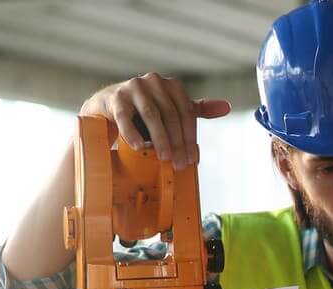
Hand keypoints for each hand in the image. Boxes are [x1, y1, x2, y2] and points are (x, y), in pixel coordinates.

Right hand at [79, 73, 230, 169]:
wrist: (106, 108)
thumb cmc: (143, 111)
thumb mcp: (171, 109)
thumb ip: (196, 109)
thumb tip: (226, 107)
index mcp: (171, 85)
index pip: (187, 112)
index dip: (191, 137)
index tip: (193, 159)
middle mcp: (154, 81)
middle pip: (171, 114)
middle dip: (177, 142)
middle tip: (179, 164)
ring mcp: (133, 87)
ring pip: (151, 114)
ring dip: (160, 138)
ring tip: (164, 158)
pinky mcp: (114, 97)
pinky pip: (125, 116)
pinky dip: (133, 133)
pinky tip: (140, 148)